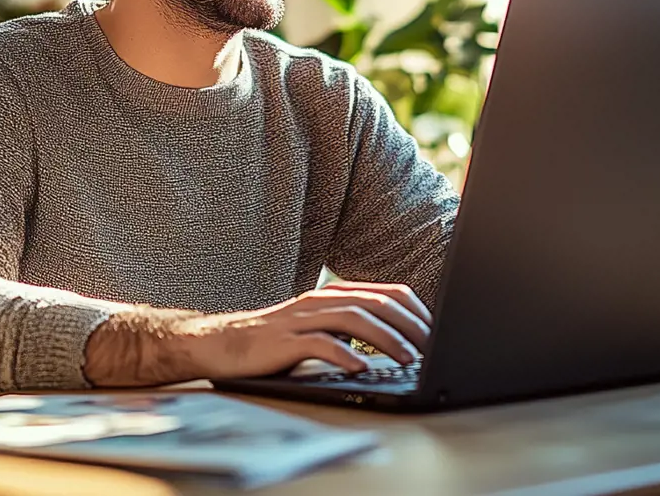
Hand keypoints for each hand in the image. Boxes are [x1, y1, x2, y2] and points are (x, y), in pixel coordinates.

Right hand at [177, 281, 431, 379]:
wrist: (222, 342)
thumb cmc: (276, 339)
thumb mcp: (320, 327)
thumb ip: (352, 327)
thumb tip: (399, 341)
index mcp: (334, 294)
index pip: (387, 293)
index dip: (416, 311)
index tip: (437, 331)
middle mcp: (322, 300)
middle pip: (376, 304)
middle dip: (410, 325)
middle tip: (433, 347)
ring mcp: (303, 319)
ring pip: (354, 319)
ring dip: (386, 338)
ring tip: (408, 358)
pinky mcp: (285, 341)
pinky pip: (319, 344)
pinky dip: (343, 354)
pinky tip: (360, 366)